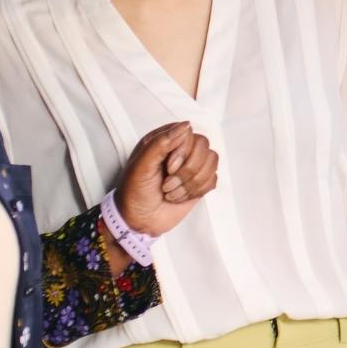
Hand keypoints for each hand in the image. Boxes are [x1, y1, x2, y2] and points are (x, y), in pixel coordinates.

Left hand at [115, 122, 218, 238]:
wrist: (137, 222)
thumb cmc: (133, 193)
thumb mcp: (140, 166)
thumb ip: (161, 143)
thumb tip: (186, 125)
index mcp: (164, 141)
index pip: (189, 134)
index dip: (183, 152)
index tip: (169, 169)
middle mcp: (179, 150)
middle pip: (204, 147)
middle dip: (187, 171)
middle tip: (168, 184)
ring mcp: (191, 166)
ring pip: (211, 162)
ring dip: (191, 183)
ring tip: (171, 192)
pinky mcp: (199, 183)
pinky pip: (213, 179)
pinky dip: (196, 191)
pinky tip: (180, 197)